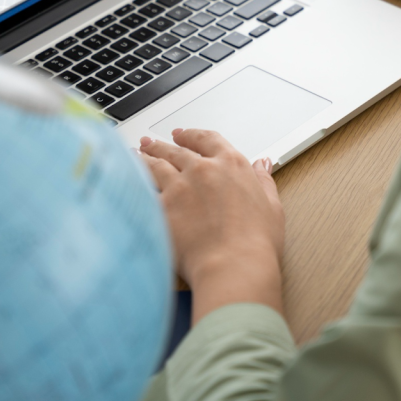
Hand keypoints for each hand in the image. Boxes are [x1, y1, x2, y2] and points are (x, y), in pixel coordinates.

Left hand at [139, 129, 284, 322]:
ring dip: (144, 159)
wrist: (233, 265)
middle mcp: (203, 170)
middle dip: (161, 145)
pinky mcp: (161, 207)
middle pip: (176, 150)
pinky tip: (129, 182)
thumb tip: (261, 165)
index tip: (182, 135)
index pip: (208, 139)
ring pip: (155, 165)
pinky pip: (143, 190)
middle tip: (150, 144)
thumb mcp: (272, 206)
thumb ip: (263, 181)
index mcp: (231, 165)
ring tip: (136, 156)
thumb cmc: (256, 242)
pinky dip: (135, 184)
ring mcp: (179, 187)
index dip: (192, 135)